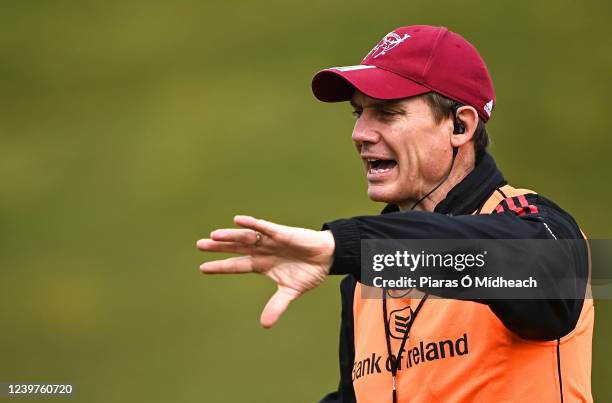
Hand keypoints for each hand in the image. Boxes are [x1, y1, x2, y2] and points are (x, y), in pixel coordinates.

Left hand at [196, 215, 334, 327]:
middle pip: (235, 248)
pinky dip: (251, 223)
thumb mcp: (290, 291)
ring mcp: (270, 241)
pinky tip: (238, 221)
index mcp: (262, 265)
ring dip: (230, 236)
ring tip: (213, 236)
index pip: (237, 265)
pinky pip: (263, 227)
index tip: (202, 268)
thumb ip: (276, 306)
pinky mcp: (281, 233)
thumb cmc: (308, 271)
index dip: (220, 267)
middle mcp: (262, 251)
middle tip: (199, 246)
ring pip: (246, 237)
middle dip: (218, 248)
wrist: (327, 258)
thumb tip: (265, 325)